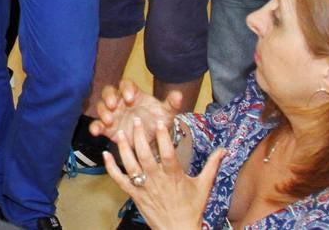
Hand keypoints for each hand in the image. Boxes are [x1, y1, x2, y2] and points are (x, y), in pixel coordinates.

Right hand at [90, 79, 180, 143]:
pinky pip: (96, 124)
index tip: (131, 99)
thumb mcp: (166, 114)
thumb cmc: (158, 122)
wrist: (152, 140)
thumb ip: (171, 104)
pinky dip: (94, 127)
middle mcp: (120, 101)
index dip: (126, 89)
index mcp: (133, 94)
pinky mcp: (106, 128)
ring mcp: (112, 114)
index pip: (126, 84)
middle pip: (109, 92)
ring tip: (110, 120)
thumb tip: (179, 95)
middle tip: (114, 105)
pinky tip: (96, 132)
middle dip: (109, 97)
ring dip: (103, 112)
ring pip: (101, 107)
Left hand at [105, 117, 223, 229]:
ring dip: (124, 149)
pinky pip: (119, 180)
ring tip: (120, 133)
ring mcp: (144, 187)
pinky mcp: (134, 194)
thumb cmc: (192, 208)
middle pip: (146, 156)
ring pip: (131, 165)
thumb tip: (224, 150)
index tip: (160, 122)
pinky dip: (111, 168)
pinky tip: (105, 154)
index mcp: (174, 176)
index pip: (168, 153)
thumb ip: (212, 166)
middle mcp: (157, 180)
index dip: (163, 137)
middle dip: (140, 137)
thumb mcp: (204, 186)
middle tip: (136, 120)